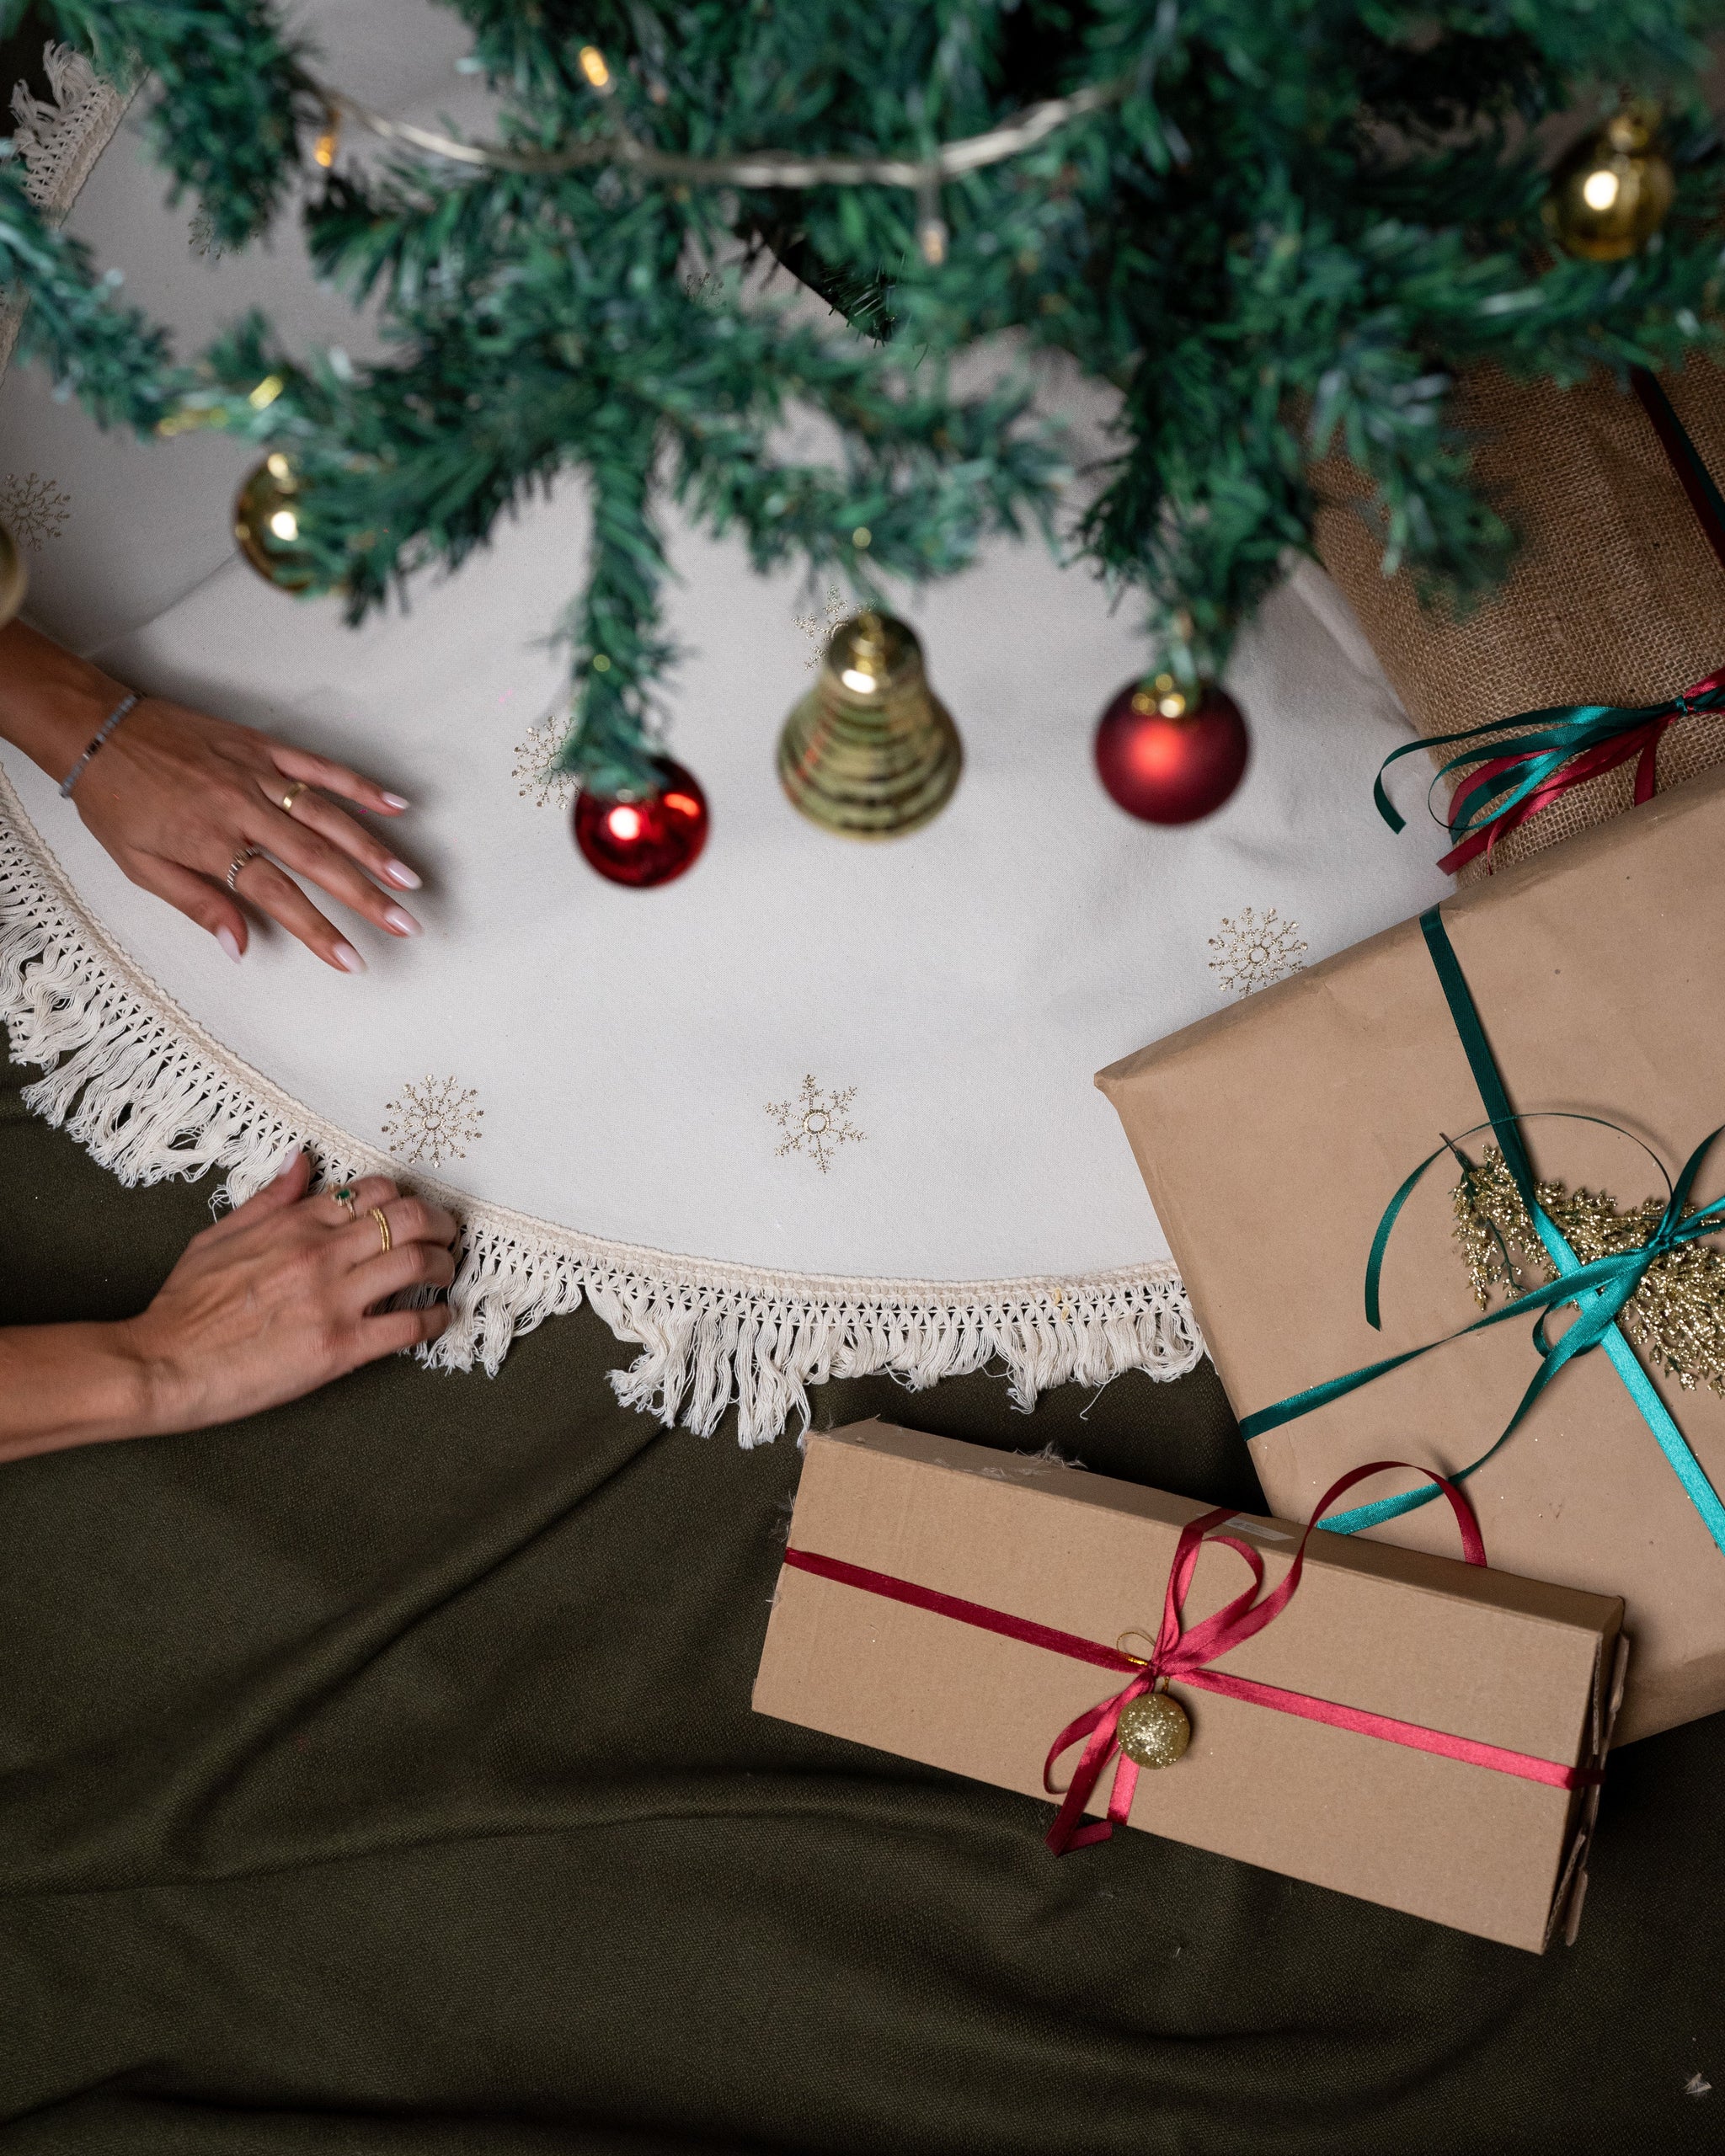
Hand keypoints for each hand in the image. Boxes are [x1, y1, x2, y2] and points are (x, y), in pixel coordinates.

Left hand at [74, 692, 423, 973]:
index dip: (318, 931)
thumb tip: (239, 948)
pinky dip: (358, 785)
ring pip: (327, 815)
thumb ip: (197, 905)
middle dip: (366, 896)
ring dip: (373, 849)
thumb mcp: (140, 867)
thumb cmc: (116, 802)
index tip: (351, 960)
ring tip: (408, 879)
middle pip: (316, 859)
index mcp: (211, 843)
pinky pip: (318, 766)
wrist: (96, 729)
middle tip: (406, 924)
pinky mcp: (261, 746)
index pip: (278, 896)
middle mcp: (240, 808)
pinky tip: (394, 805)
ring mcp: (255, 773)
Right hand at [122, 1154, 457, 1432]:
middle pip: (409, 1220)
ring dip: (443, 1266)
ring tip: (445, 1272)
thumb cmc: (185, 1306)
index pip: (373, 1192)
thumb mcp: (220, 1236)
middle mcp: (320, 1254)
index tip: (412, 1212)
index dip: (405, 1198)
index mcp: (294, 1224)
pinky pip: (408, 1325)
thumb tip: (303, 1162)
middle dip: (440, 1224)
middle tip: (447, 1236)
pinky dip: (434, 1319)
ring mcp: (333, 1300)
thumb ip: (270, 1199)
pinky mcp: (339, 1347)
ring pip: (417, 1264)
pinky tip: (438, 1318)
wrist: (163, 1364)